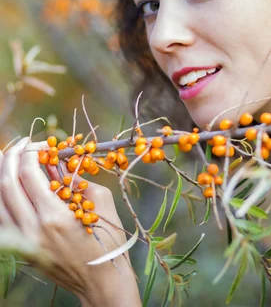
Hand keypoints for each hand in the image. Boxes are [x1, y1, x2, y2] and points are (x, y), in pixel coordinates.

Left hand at [0, 137, 140, 306]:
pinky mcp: (22, 251)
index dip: (29, 152)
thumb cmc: (108, 238)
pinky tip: (6, 187)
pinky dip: (1, 200)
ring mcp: (24, 243)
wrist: (102, 280)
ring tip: (4, 159)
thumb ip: (74, 178)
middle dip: (10, 158)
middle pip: (7, 185)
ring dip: (0, 177)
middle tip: (20, 146)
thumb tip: (55, 160)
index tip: (37, 143)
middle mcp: (33, 230)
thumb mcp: (99, 199)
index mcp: (54, 216)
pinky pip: (2, 221)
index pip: (28, 174)